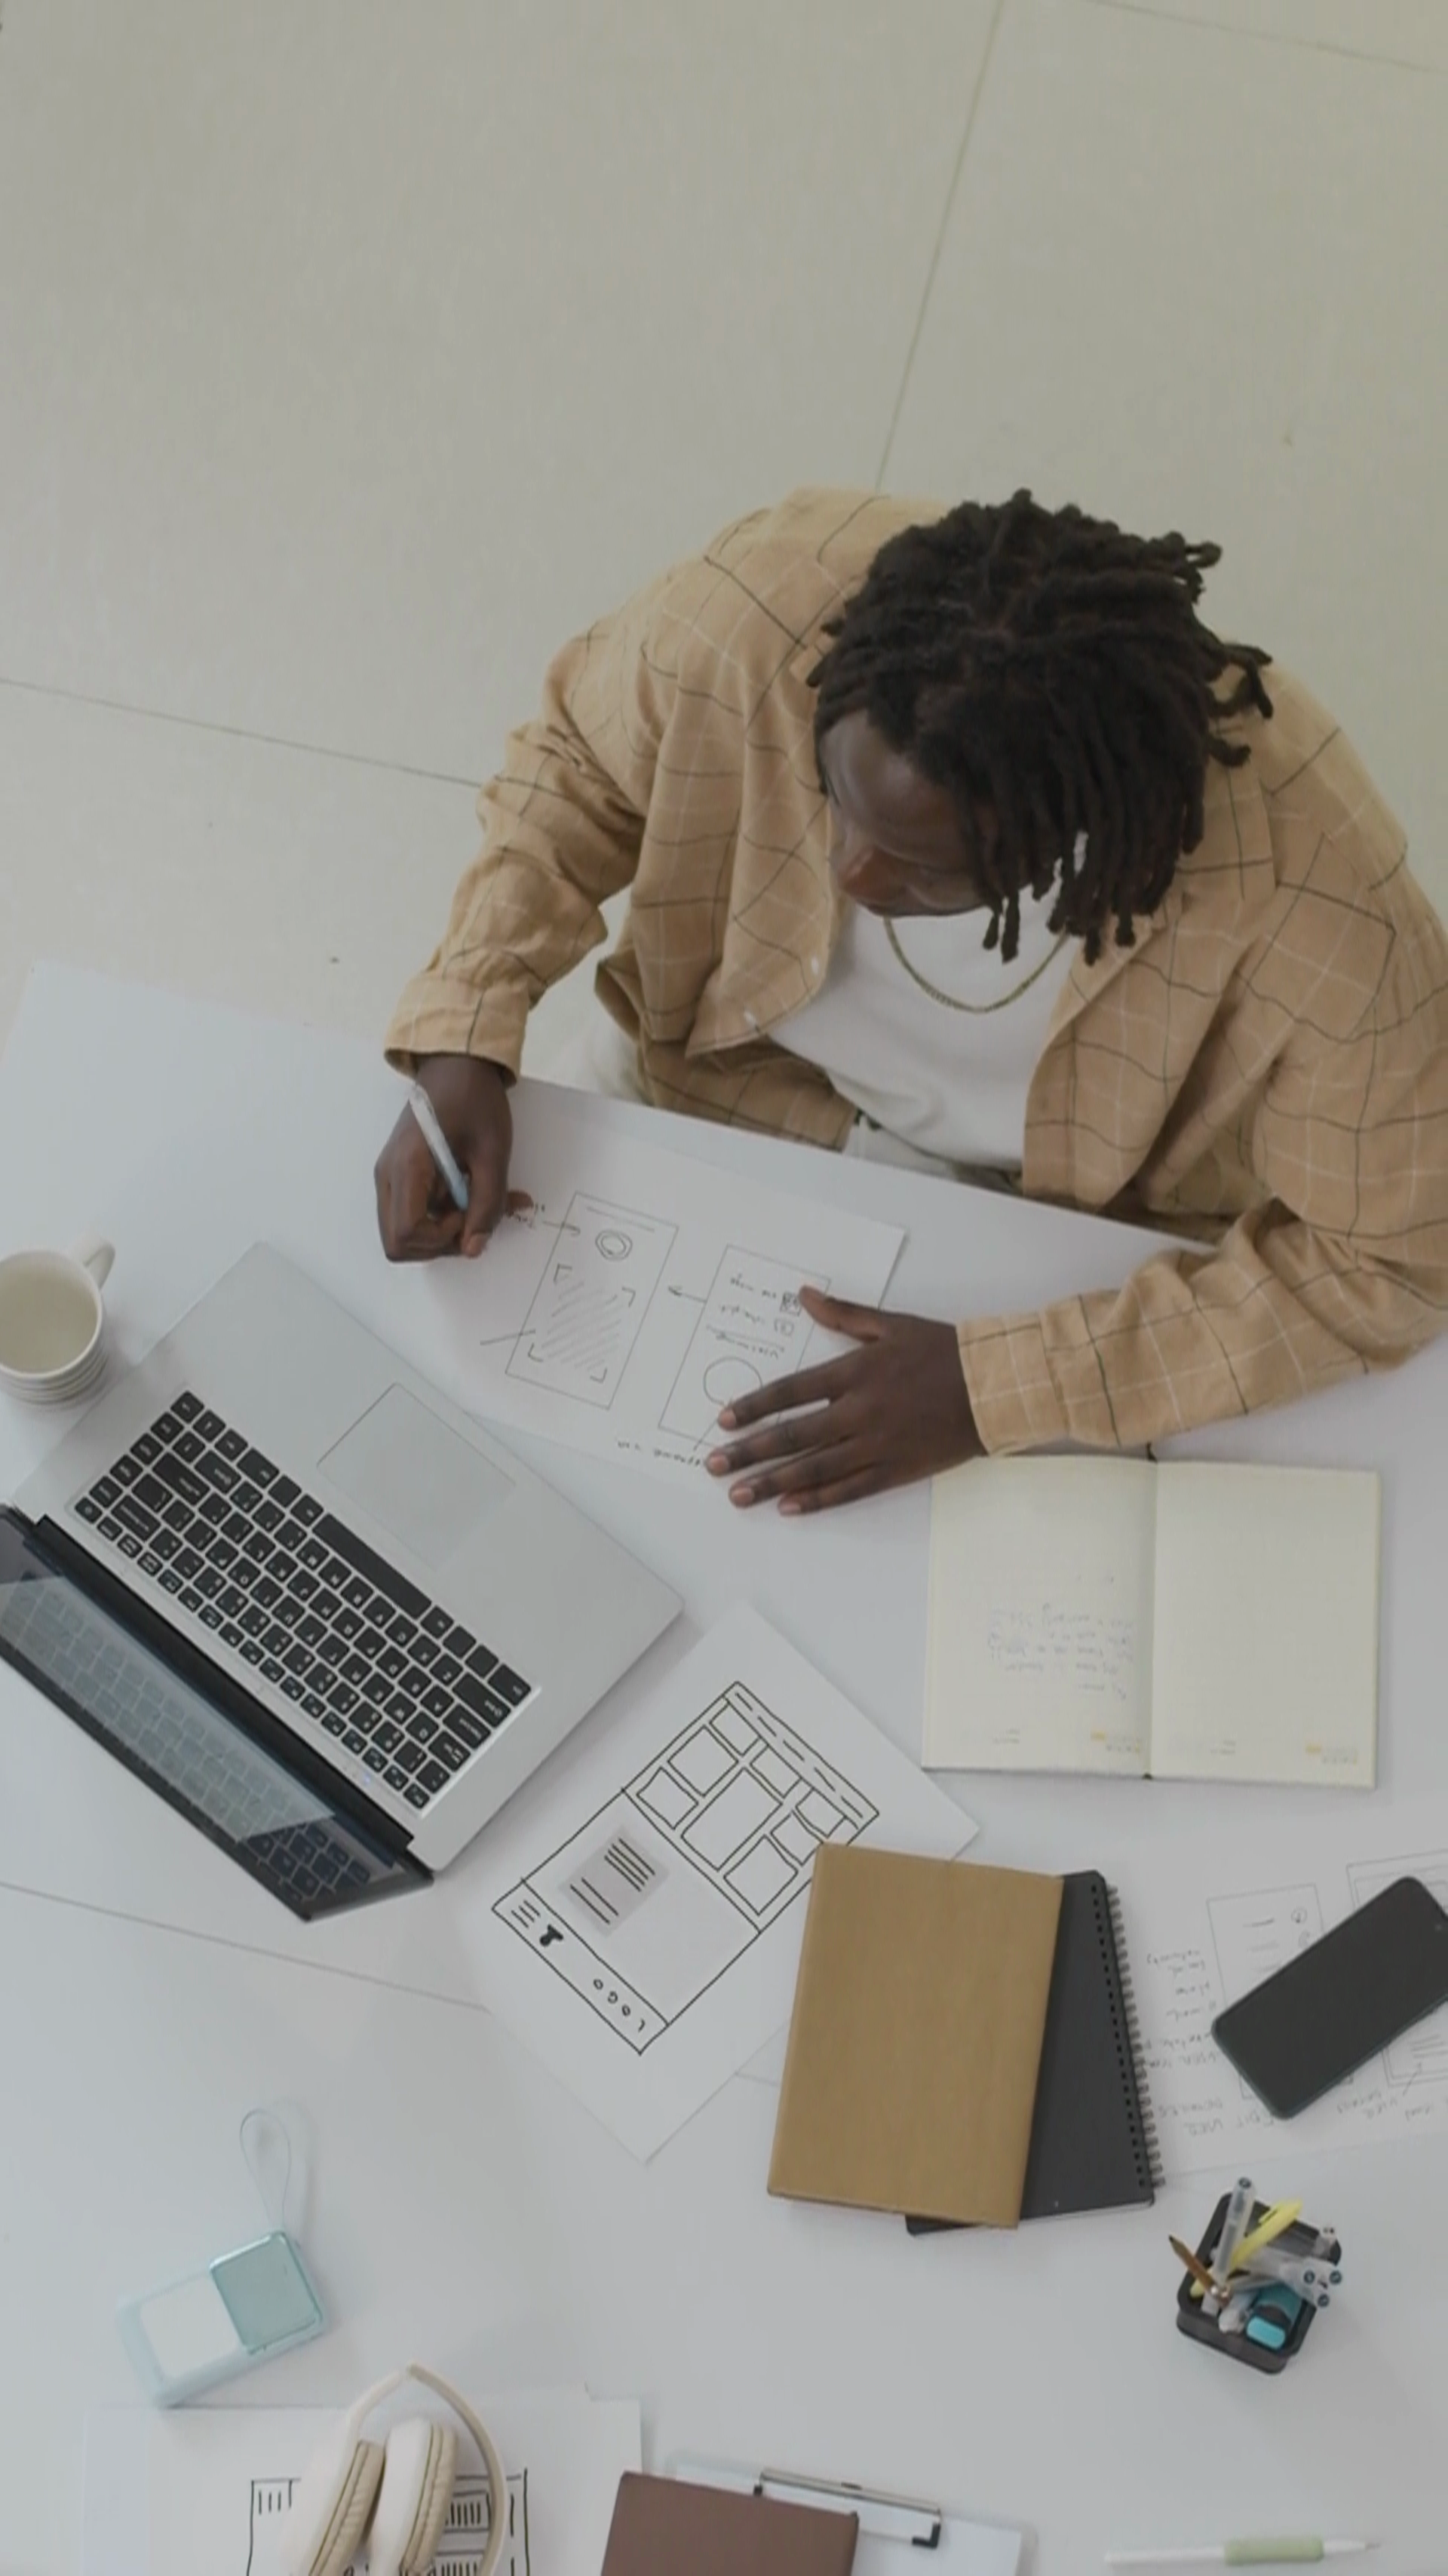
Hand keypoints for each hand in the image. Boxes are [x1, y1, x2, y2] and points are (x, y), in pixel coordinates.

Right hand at [374, 1055, 527, 1261]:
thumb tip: (474, 1247)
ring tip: (481, 1203)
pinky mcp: (402, 1174)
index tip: (467, 1213)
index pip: (405, 1234)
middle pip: (398, 1242)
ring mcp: (391, 1176)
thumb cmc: (474, 1098)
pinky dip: (443, 1215)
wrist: (457, 1063)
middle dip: (439, 1244)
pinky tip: (473, 1194)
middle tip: (474, 1217)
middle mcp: (388, 1176)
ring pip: (406, 1232)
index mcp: (406, 1166)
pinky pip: (415, 1212)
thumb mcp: (493, 1151)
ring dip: (445, 1231)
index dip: (440, 1239)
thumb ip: (488, 1203)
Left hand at [706, 1286, 982, 1512]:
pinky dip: (818, 1499)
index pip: (791, 1392)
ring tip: (739, 1495)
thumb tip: (803, 1295)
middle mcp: (860, 1411)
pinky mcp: (897, 1470)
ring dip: (772, 1483)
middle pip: (794, 1435)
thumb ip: (843, 1314)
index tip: (724, 1420)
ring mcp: (878, 1445)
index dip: (754, 1407)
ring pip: (815, 1468)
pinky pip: (850, 1489)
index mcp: (856, 1372)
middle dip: (749, 1452)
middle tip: (713, 1466)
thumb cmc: (945, 1351)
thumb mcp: (891, 1325)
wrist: (996, 1386)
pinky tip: (789, 1507)